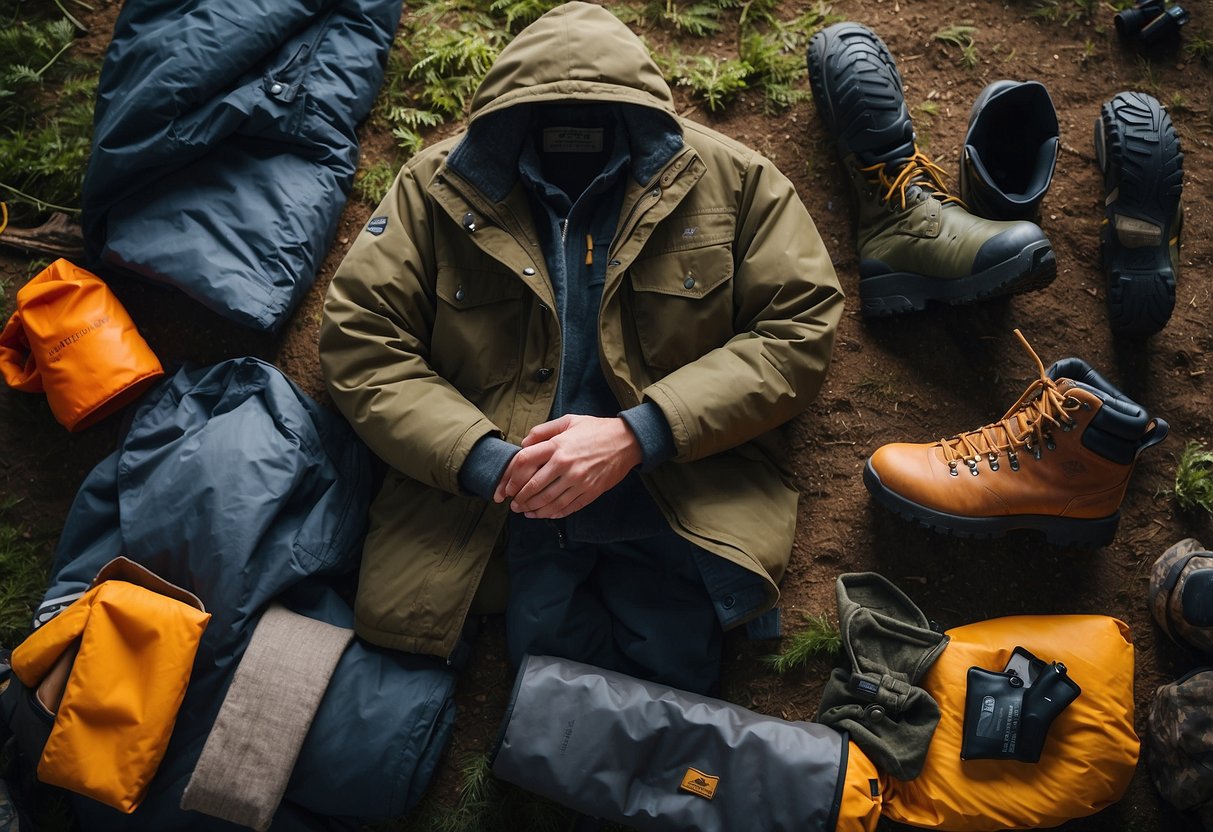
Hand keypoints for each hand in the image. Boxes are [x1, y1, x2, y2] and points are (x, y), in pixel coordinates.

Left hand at [493, 415, 642, 518]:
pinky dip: (553, 513)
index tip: (507, 487)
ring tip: (525, 512)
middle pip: (533, 486)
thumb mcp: (569, 421)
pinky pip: (567, 507)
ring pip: (549, 500)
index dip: (511, 477)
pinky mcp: (590, 491)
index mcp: (557, 445)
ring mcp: (578, 480)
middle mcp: (565, 464)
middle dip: (520, 498)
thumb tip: (523, 443)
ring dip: (533, 509)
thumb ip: (543, 430)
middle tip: (513, 505)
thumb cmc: (596, 429)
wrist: (627, 441)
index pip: (524, 462)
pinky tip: (545, 514)